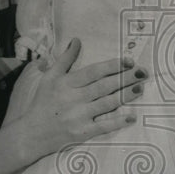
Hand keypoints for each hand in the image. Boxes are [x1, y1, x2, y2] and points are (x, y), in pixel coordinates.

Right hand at [17, 39, 145, 159]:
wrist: (31, 133)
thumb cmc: (41, 103)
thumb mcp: (49, 78)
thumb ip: (65, 59)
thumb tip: (77, 40)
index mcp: (66, 83)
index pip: (94, 72)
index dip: (112, 65)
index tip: (129, 60)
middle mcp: (73, 99)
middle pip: (104, 86)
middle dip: (125, 78)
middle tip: (143, 71)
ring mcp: (78, 116)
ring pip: (107, 104)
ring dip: (125, 95)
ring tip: (141, 88)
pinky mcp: (81, 133)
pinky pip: (103, 126)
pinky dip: (117, 122)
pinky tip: (131, 117)